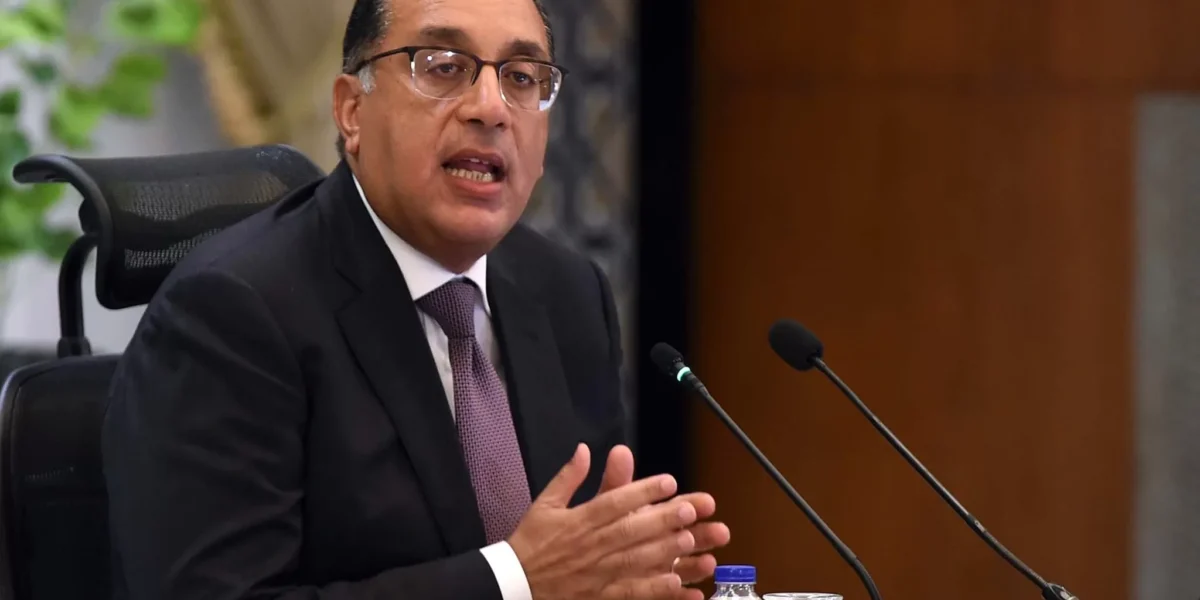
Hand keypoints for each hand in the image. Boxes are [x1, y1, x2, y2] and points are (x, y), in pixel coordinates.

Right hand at [509, 444, 728, 599]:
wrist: (513, 584)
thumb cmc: (530, 543)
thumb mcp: (544, 504)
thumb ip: (568, 477)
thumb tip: (584, 449)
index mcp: (578, 520)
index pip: (614, 501)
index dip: (643, 491)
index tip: (669, 481)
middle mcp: (590, 545)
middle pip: (631, 530)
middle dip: (662, 519)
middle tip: (690, 510)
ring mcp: (595, 573)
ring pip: (634, 560)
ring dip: (663, 551)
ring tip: (689, 541)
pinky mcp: (598, 596)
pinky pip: (629, 593)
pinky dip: (652, 589)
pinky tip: (675, 582)